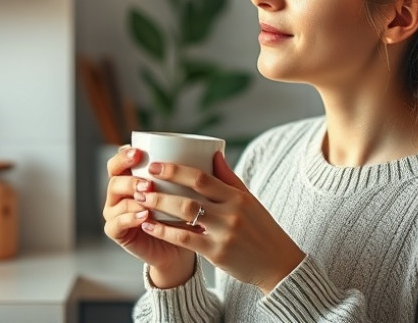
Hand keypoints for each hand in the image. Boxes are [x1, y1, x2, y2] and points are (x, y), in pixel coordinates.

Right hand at [103, 146, 196, 287]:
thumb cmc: (185, 218)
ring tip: (148, 194)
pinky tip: (145, 216)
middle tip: (148, 179)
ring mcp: (116, 212)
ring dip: (132, 194)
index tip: (140, 152)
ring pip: (116, 198)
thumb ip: (200, 177)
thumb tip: (216, 154)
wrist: (180, 250)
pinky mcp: (117, 232)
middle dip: (130, 175)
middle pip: (114, 176)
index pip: (121, 160)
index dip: (126, 154)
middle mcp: (120, 192)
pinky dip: (130, 218)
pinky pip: (117, 223)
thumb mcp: (192, 195)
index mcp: (133, 176)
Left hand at [135, 152, 305, 293]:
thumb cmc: (261, 229)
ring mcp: (224, 233)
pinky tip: (149, 225)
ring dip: (159, 205)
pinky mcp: (217, 253)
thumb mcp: (249, 201)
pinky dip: (164, 231)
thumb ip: (229, 178)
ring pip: (185, 215)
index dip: (176, 169)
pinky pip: (185, 239)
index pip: (202, 177)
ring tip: (140, 200)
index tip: (155, 165)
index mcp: (237, 196)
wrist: (278, 265)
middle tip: (139, 183)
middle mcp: (231, 212)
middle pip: (190, 194)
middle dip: (161, 187)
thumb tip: (214, 152)